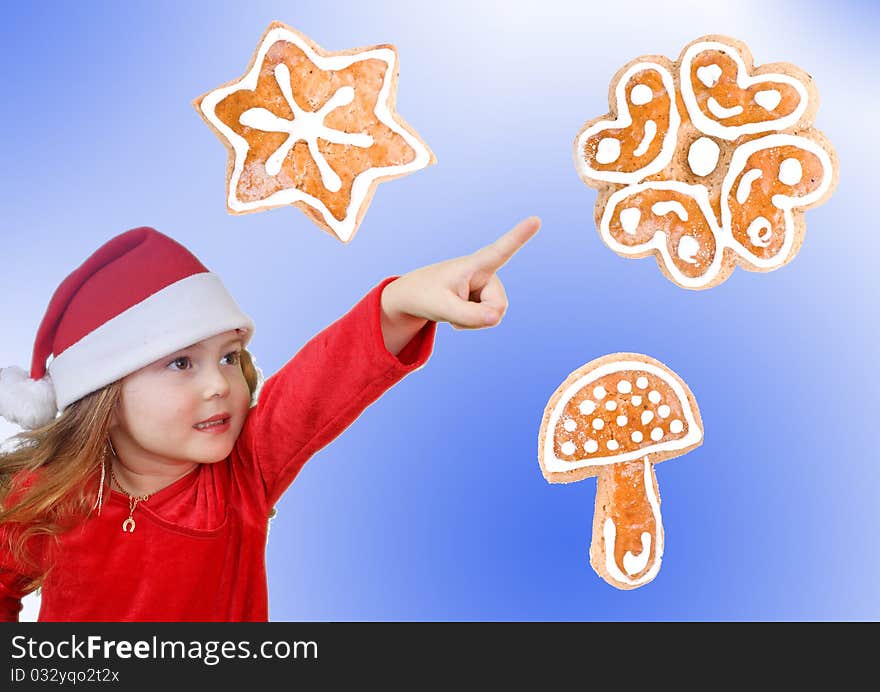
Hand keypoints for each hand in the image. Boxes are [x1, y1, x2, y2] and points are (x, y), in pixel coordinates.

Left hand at [380, 216, 540, 352]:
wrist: (417, 296)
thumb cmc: (427, 296)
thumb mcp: (441, 308)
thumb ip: (469, 316)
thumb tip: (496, 318)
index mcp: (475, 265)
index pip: (501, 250)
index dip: (519, 237)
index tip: (535, 219)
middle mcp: (487, 272)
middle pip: (496, 307)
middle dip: (478, 318)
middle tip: (453, 309)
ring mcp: (489, 285)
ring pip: (494, 316)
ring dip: (473, 321)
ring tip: (454, 307)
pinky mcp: (488, 296)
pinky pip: (490, 319)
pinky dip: (473, 323)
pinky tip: (459, 311)